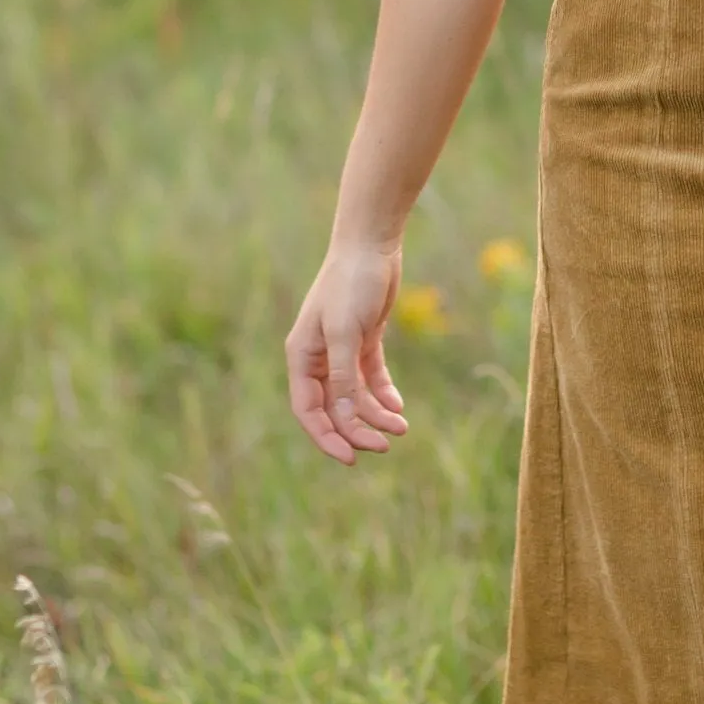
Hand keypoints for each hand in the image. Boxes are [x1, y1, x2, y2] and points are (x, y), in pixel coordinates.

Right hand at [286, 242, 410, 463]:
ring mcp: (341, 349)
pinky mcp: (364, 339)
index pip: (309, 410)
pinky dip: (382, 394)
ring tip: (401, 427)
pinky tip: (397, 406)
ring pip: (355, 395)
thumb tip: (342, 417)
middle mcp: (318, 357)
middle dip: (358, 429)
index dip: (327, 437)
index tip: (352, 458)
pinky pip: (370, 377)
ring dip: (376, 413)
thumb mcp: (345, 332)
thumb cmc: (351, 284)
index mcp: (302, 356)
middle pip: (335, 408)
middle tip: (387, 445)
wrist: (371, 244)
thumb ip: (342, 376)